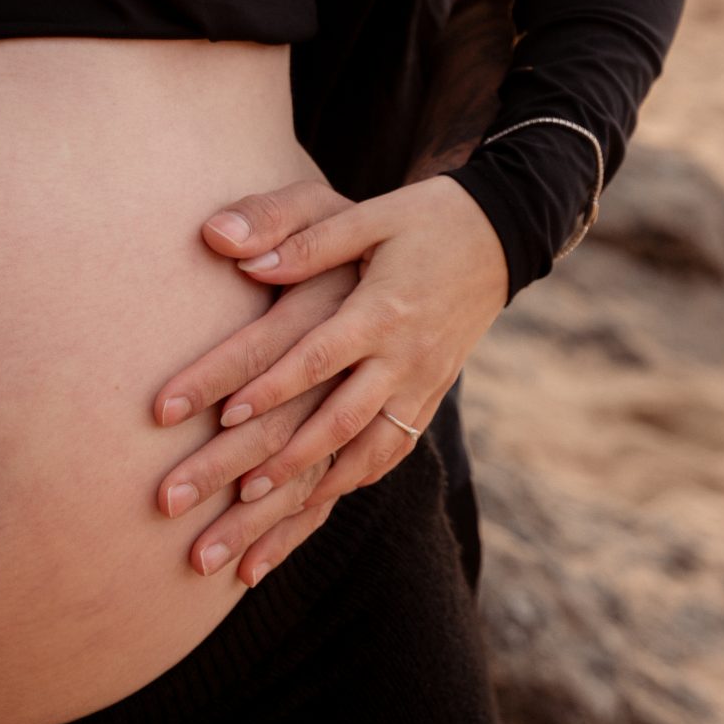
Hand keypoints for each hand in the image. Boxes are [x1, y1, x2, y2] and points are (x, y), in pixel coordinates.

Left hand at [197, 171, 509, 524]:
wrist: (501, 237)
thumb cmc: (423, 218)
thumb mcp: (368, 215)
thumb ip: (306, 240)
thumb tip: (235, 254)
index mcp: (382, 310)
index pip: (317, 358)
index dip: (271, 388)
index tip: (222, 415)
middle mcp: (404, 357)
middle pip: (334, 421)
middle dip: (277, 458)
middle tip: (230, 488)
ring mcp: (422, 383)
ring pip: (366, 449)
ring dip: (313, 482)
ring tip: (257, 507)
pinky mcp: (432, 395)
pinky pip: (393, 448)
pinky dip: (356, 476)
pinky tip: (318, 495)